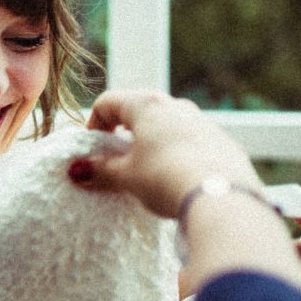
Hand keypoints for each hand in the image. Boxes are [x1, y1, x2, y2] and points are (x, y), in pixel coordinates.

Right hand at [70, 90, 260, 216]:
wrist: (221, 198)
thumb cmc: (166, 178)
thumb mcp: (126, 177)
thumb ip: (101, 170)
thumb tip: (78, 170)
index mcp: (146, 105)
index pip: (108, 102)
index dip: (93, 123)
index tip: (92, 148)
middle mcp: (175, 106)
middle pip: (139, 110)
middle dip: (123, 132)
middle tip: (116, 158)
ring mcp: (202, 122)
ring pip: (167, 124)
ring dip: (151, 142)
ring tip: (146, 171)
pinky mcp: (221, 142)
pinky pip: (190, 141)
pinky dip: (176, 153)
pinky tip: (175, 178)